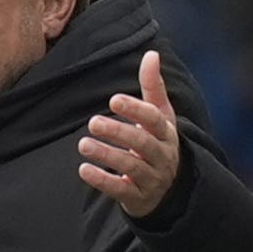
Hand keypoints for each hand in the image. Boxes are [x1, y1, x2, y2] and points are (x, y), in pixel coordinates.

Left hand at [79, 51, 184, 217]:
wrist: (169, 189)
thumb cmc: (158, 143)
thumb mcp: (160, 116)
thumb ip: (153, 87)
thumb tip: (151, 53)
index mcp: (167, 133)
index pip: (154, 119)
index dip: (136, 109)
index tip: (114, 99)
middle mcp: (163, 155)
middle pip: (143, 143)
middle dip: (118, 132)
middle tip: (92, 121)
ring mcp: (153, 178)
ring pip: (132, 167)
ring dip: (107, 155)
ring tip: (83, 144)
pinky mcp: (139, 198)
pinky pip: (121, 190)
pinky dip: (103, 181)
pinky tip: (84, 170)